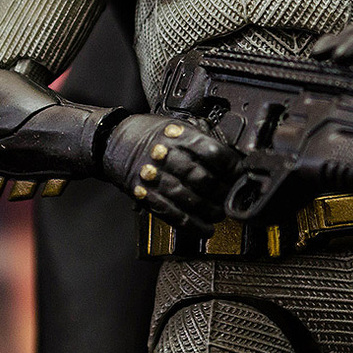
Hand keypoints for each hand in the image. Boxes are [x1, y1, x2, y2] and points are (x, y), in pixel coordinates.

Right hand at [102, 114, 240, 234]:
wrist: (112, 140)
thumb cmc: (149, 132)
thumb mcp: (177, 123)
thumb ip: (201, 137)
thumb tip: (230, 155)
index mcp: (177, 134)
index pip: (211, 151)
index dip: (230, 165)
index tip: (241, 173)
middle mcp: (165, 155)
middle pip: (200, 177)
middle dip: (222, 191)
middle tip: (232, 196)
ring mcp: (153, 176)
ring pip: (187, 197)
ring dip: (208, 210)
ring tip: (220, 214)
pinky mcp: (144, 194)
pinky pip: (170, 213)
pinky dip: (190, 224)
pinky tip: (205, 229)